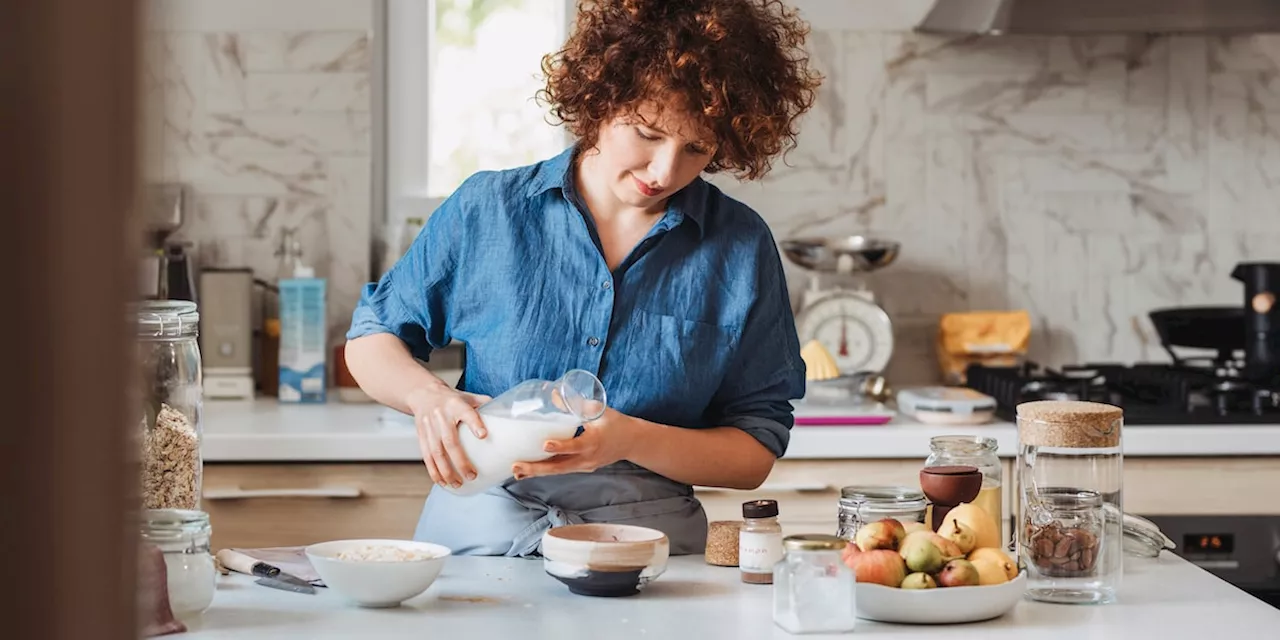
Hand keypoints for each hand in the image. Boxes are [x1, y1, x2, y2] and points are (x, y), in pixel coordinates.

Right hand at [405, 384, 491, 488]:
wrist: (422, 394)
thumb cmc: (450, 398)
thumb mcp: (467, 396)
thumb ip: (484, 404)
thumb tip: (507, 413)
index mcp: (455, 404)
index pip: (466, 413)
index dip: (474, 424)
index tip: (483, 435)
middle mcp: (441, 416)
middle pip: (449, 441)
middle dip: (460, 461)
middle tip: (472, 475)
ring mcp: (429, 427)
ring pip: (436, 452)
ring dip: (446, 471)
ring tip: (457, 483)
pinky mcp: (421, 436)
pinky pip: (426, 456)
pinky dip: (433, 471)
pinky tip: (441, 482)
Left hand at [512, 408, 640, 479]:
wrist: (632, 442)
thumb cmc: (616, 423)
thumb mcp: (600, 410)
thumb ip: (578, 403)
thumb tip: (553, 393)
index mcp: (594, 441)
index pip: (575, 445)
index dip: (560, 446)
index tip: (545, 444)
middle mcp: (588, 458)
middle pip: (560, 466)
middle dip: (537, 468)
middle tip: (517, 466)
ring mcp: (584, 466)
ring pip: (558, 471)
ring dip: (537, 472)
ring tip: (516, 471)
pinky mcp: (581, 468)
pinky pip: (561, 470)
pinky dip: (545, 471)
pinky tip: (528, 471)